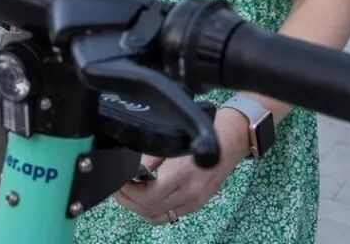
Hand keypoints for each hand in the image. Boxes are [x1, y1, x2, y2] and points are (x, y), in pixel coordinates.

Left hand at [113, 108, 250, 224]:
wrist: (231, 141)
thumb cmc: (204, 134)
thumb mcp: (176, 139)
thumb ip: (153, 156)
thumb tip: (134, 168)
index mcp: (182, 174)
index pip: (148, 196)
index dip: (129, 192)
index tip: (119, 181)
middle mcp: (189, 193)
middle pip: (149, 210)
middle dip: (128, 200)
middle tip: (119, 188)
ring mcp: (194, 202)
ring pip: (156, 217)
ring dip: (138, 209)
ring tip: (128, 195)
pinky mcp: (196, 205)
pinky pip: (168, 216)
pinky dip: (152, 212)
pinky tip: (144, 201)